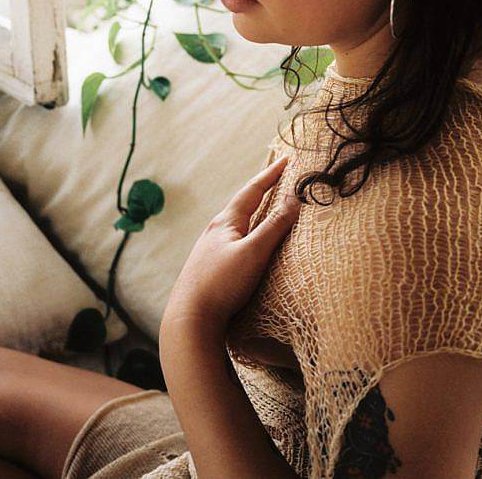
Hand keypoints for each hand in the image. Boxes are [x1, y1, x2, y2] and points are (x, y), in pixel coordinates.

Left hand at [160, 154, 301, 338]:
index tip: (287, 160)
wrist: (189, 321)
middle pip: (243, 204)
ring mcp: (211, 251)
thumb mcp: (253, 253)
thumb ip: (274, 226)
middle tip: (280, 179)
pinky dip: (249, 234)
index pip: (253, 190)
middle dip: (263, 191)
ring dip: (256, 213)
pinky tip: (251, 245)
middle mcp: (216, 231)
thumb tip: (292, 198)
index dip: (271, 175)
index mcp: (225, 222)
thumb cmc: (221, 284)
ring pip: (238, 224)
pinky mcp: (211, 269)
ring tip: (269, 208)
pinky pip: (235, 242)